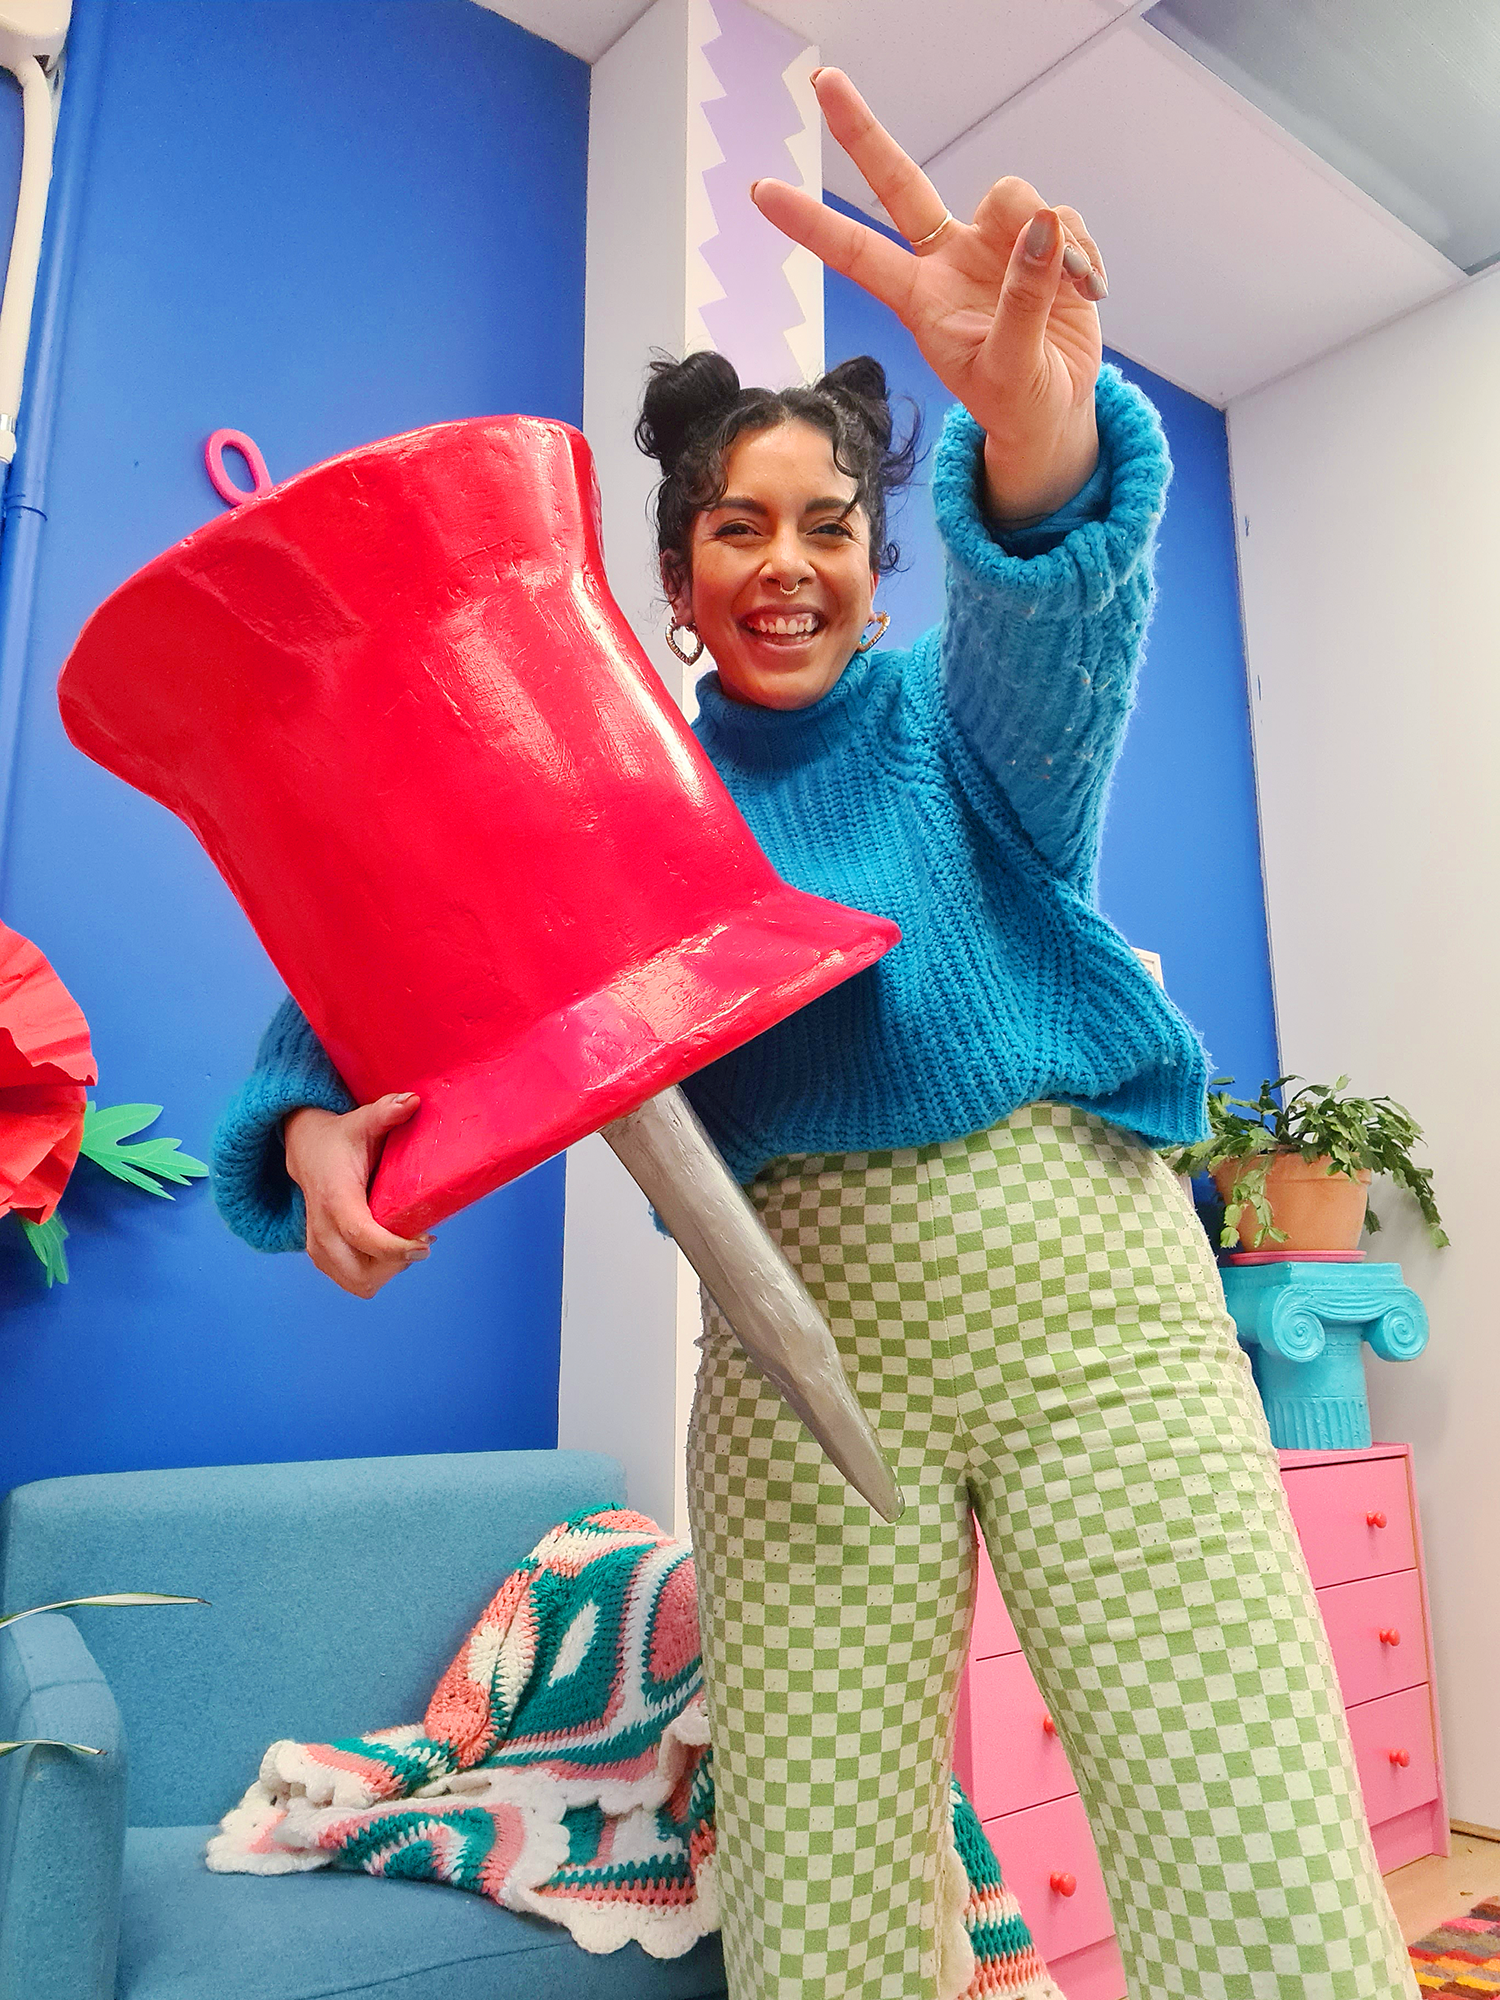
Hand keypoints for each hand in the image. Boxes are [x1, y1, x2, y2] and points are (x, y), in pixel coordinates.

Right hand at [284, 1094, 430, 1298]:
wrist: (305, 1150)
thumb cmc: (341, 1138)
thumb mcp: (361, 1120)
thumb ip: (386, 1112)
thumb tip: (413, 1101)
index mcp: (335, 1197)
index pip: (363, 1236)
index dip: (397, 1248)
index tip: (426, 1243)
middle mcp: (322, 1228)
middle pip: (361, 1273)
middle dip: (395, 1264)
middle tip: (419, 1241)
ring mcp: (317, 1246)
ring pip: (358, 1283)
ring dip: (387, 1271)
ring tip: (405, 1245)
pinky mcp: (320, 1256)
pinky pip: (351, 1281)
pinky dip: (375, 1273)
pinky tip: (390, 1251)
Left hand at [752, 69, 1104, 524]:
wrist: (1055, 412)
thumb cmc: (1017, 401)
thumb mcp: (1012, 368)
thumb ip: (1023, 299)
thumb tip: (1042, 225)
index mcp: (920, 300)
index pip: (856, 252)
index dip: (810, 222)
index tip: (760, 191)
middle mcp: (947, 261)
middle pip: (900, 183)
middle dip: (861, 132)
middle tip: (823, 80)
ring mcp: (993, 247)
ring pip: (1012, 198)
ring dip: (1051, 238)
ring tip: (1074, 289)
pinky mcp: (1042, 241)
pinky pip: (1063, 219)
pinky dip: (1084, 253)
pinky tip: (1090, 290)